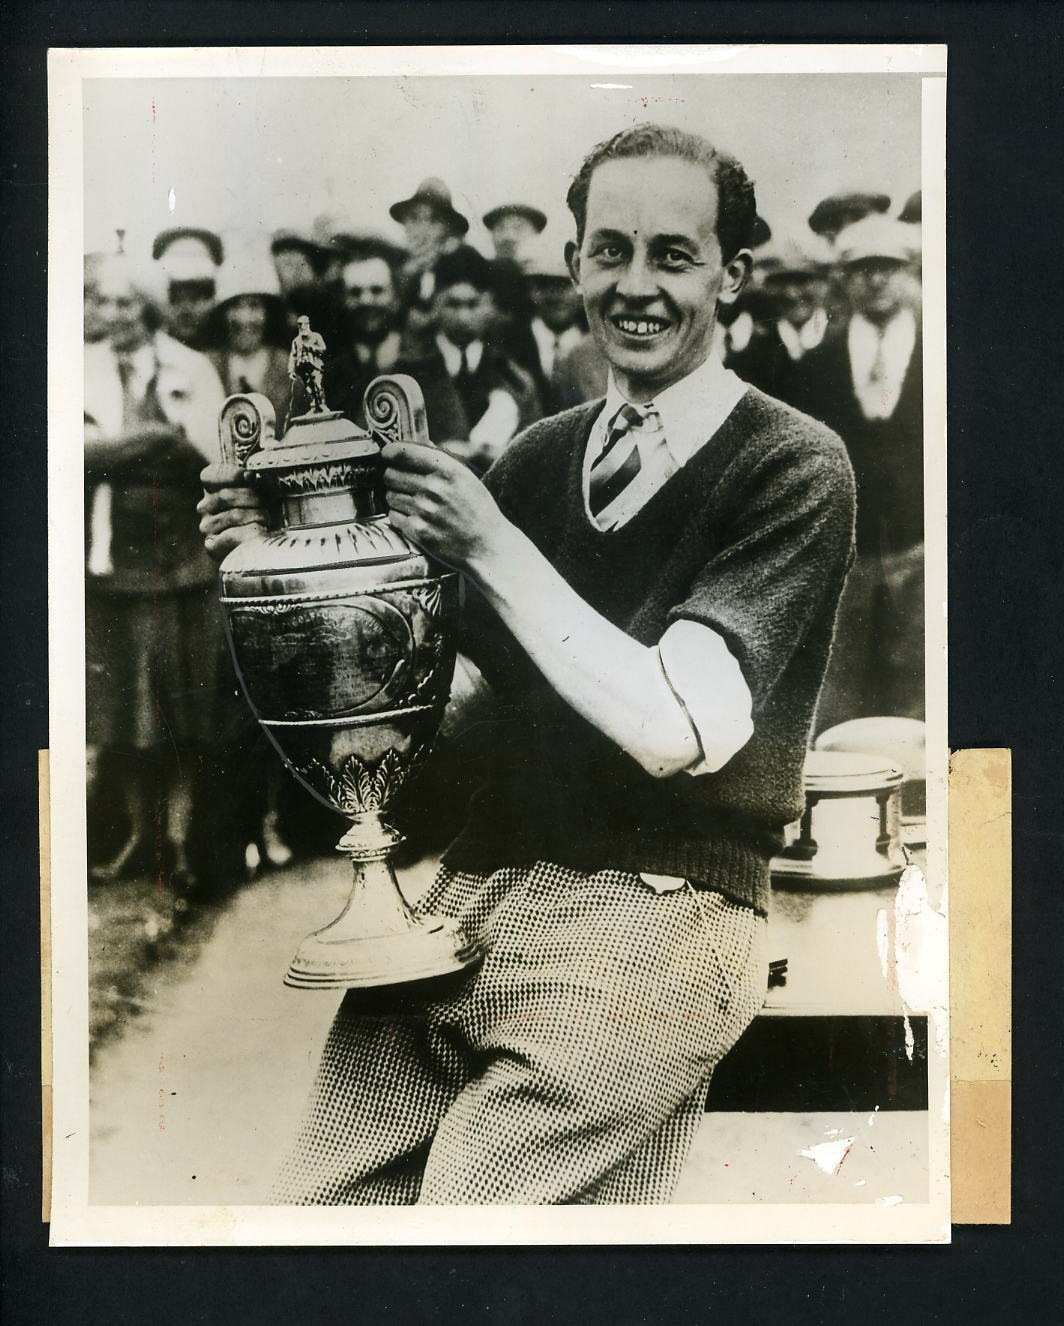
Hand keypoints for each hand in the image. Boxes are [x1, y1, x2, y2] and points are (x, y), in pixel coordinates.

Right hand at [197, 462, 267, 561]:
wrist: (261, 545)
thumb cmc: (261, 512)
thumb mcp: (258, 491)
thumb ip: (252, 480)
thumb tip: (250, 475)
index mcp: (211, 488)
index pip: (209, 475)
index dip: (231, 474)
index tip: (251, 475)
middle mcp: (204, 507)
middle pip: (225, 496)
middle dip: (251, 498)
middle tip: (265, 503)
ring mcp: (206, 526)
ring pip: (233, 515)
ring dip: (256, 516)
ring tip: (266, 519)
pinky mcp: (211, 545)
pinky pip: (231, 536)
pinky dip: (250, 532)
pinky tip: (261, 530)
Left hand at [381, 441, 508, 574]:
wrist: (487, 546)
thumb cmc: (478, 510)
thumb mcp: (467, 478)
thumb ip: (441, 460)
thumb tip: (418, 444)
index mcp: (447, 470)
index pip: (402, 453)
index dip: (389, 452)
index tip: (386, 455)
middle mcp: (433, 488)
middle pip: (390, 474)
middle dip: (392, 477)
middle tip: (402, 482)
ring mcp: (424, 510)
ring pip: (389, 496)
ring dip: (396, 498)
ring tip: (414, 503)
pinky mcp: (418, 531)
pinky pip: (393, 516)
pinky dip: (400, 516)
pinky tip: (415, 518)